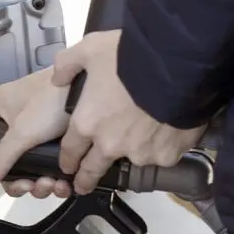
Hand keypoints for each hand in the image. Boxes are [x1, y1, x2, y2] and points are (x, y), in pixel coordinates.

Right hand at [0, 67, 72, 197]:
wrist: (94, 83)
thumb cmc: (51, 101)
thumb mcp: (22, 133)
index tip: (17, 184)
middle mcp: (14, 118)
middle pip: (12, 161)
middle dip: (26, 181)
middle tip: (39, 187)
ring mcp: (38, 126)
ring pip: (33, 164)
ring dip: (43, 182)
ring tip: (56, 185)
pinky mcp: (59, 132)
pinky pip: (51, 160)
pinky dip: (57, 176)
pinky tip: (66, 184)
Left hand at [52, 30, 206, 194]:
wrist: (176, 66)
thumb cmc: (130, 56)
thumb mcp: (91, 48)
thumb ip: (68, 64)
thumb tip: (58, 78)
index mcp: (87, 123)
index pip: (70, 151)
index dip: (67, 160)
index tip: (68, 166)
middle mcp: (110, 144)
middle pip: (93, 170)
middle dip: (86, 179)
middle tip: (84, 185)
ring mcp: (139, 153)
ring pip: (132, 159)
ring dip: (133, 151)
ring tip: (144, 133)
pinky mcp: (166, 156)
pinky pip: (161, 155)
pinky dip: (162, 145)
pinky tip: (167, 129)